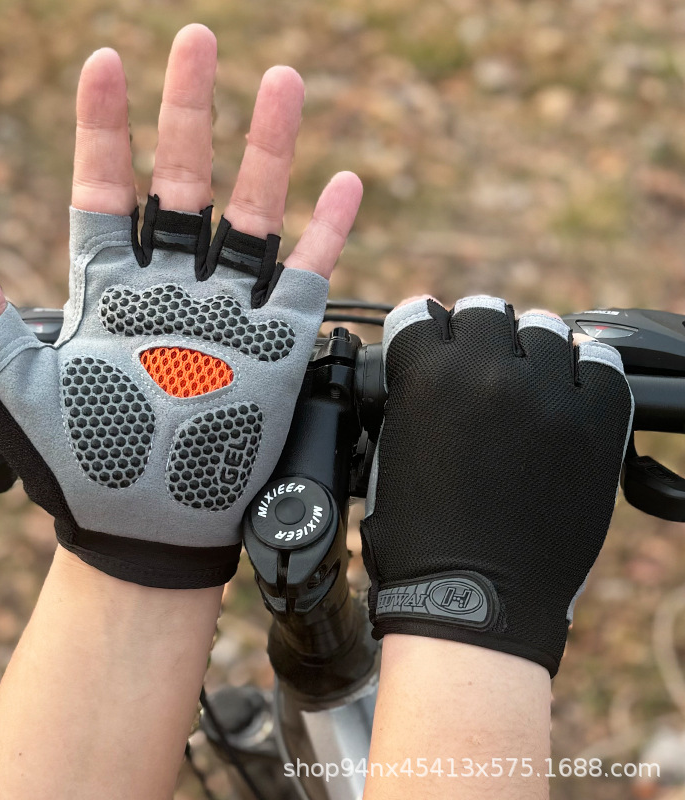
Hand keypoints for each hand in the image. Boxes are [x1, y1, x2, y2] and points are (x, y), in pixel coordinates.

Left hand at [0, 25, 362, 588]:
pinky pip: (305, 278)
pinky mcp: (275, 347)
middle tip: (199, 41)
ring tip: (283, 83)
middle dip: (189, 112)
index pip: (104, 189)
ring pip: (251, 216)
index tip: (104, 62)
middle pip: (181, 183)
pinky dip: (324, 234)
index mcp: (108, 290)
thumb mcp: (25, 389)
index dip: (103, 127)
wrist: (150, 526)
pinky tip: (341, 185)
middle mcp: (170, 289)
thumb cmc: (85, 464)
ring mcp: (227, 313)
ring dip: (267, 151)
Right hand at [361, 294, 632, 675]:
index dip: (421, 331)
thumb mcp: (387, 452)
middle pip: (484, 312)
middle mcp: (487, 371)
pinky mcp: (595, 424)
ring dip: (524, 349)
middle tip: (472, 364)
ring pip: (541, 328)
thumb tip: (429, 373)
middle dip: (471, 334)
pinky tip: (563, 390)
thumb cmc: (417, 537)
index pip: (421, 313)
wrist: (474, 600)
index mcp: (425, 375)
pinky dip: (580, 370)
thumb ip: (408, 398)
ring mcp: (547, 394)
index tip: (427, 341)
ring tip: (519, 379)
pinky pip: (599, 365)